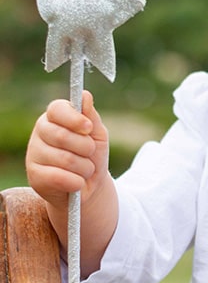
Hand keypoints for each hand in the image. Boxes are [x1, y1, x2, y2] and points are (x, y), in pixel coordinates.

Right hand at [26, 90, 108, 209]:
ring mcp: (34, 153)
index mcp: (55, 117)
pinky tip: (77, 182)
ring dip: (85, 168)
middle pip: (61, 135)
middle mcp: (40, 132)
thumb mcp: (97, 135)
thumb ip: (91, 116)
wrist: (90, 187)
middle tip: (90, 153)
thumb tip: (85, 95)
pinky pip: (58, 177)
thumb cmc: (92, 156)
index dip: (74, 119)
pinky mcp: (34, 176)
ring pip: (64, 159)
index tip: (88, 128)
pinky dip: (76, 182)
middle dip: (86, 147)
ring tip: (85, 170)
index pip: (56, 109)